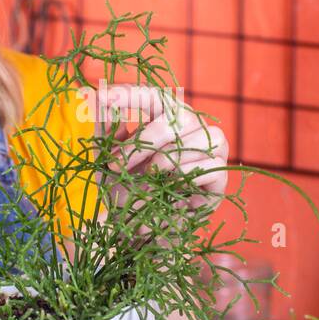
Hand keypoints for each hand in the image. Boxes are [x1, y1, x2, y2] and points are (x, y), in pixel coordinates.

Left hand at [98, 83, 229, 212]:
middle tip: (117, 165)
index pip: (152, 95)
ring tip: (147, 177)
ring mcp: (211, 149)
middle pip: (177, 118)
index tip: (103, 97)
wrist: (142, 224)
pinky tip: (171, 184)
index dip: (130, 94)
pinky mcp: (219, 176)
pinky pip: (210, 165)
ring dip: (165, 159)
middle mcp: (192, 125)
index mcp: (165, 114)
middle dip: (144, 141)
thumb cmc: (127, 184)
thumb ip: (105, 127)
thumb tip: (99, 98)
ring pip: (199, 138)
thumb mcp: (109, 156)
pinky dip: (186, 174)